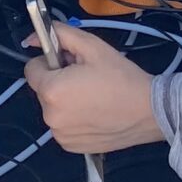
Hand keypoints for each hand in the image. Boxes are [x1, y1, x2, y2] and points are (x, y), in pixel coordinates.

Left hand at [23, 24, 164, 153]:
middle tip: (86, 79)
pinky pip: (63, 126)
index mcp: (52, 90)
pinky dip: (73, 120)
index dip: (50, 62)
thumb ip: (59, 34)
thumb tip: (31, 37)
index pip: (32, 69)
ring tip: (93, 97)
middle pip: (43, 90)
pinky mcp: (70, 146)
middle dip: (59, 81)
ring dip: (65, 101)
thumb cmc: (121, 77)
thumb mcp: (92, 46)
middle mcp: (50, 116)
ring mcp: (60, 135)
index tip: (70, 64)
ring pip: (53, 109)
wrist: (149, 111)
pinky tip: (95, 114)